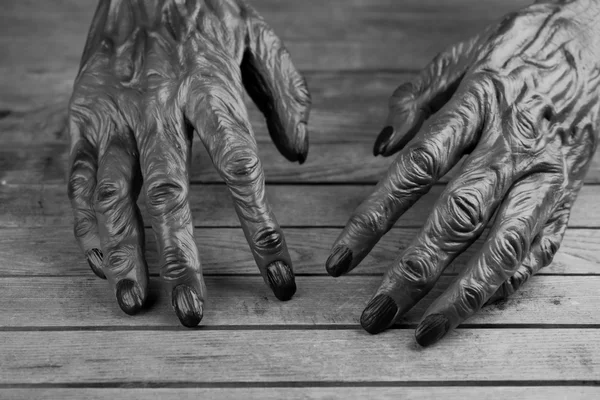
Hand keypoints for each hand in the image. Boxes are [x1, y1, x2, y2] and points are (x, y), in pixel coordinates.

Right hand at [67, 0, 309, 325]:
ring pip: (115, 194)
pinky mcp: (82, 118)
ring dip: (125, 251)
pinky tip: (101, 263)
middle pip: (170, 194)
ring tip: (136, 301)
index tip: (278, 279)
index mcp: (208, 92)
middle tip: (192, 311)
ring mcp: (114, 116)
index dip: (260, 229)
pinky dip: (87, 224)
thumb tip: (298, 156)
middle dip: (180, 257)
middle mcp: (157, 109)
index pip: (241, 171)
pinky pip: (80, 180)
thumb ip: (287, 94)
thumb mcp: (259, 38)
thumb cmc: (206, 13)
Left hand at [326, 0, 598, 345]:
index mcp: (478, 106)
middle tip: (377, 314)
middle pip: (457, 218)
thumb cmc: (518, 51)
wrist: (596, 43)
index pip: (416, 171)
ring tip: (424, 331)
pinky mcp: (567, 196)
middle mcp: (512, 147)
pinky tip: (475, 306)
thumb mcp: (461, 57)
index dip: (375, 219)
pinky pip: (539, 248)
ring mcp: (545, 177)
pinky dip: (508, 282)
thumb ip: (415, 99)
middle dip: (414, 272)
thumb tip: (380, 147)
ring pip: (503, 245)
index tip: (342, 260)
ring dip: (462, 294)